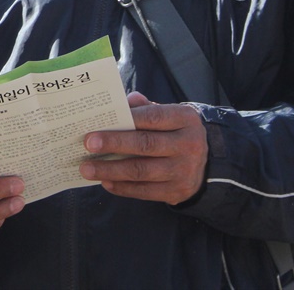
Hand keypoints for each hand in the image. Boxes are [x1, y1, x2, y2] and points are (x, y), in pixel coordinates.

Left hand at [78, 91, 207, 204]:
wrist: (206, 164)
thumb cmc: (176, 133)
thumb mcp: (169, 115)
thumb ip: (146, 108)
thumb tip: (123, 101)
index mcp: (185, 119)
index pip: (153, 116)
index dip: (126, 119)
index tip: (101, 122)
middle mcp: (189, 145)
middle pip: (145, 144)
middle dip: (113, 143)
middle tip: (87, 144)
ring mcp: (184, 171)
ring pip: (142, 171)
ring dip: (111, 170)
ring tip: (87, 169)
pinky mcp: (177, 192)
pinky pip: (145, 191)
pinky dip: (122, 188)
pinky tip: (105, 182)